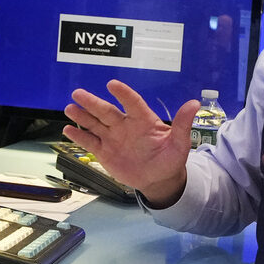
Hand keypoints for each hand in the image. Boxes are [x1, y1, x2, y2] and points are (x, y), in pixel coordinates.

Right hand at [63, 80, 199, 207]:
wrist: (159, 179)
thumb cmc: (170, 158)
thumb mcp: (180, 142)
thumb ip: (183, 124)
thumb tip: (195, 103)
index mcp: (143, 120)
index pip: (132, 103)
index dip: (123, 94)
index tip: (112, 84)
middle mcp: (125, 125)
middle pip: (107, 111)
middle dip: (93, 102)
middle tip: (78, 93)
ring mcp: (113, 137)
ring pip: (95, 124)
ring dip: (82, 116)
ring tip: (70, 108)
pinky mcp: (105, 151)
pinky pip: (90, 142)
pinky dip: (79, 136)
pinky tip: (68, 130)